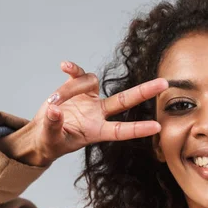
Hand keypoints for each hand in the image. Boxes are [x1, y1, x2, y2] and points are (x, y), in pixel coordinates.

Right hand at [30, 60, 167, 164]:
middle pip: (125, 100)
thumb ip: (53, 126)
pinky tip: (64, 66)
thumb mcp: (50, 138)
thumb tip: (54, 111)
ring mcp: (90, 100)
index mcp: (96, 132)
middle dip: (145, 91)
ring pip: (91, 82)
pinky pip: (79, 74)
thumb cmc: (51, 141)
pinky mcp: (78, 88)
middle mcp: (98, 114)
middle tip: (164, 83)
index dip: (138, 129)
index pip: (121, 131)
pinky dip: (73, 69)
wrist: (43, 132)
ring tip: (53, 101)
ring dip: (71, 88)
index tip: (157, 127)